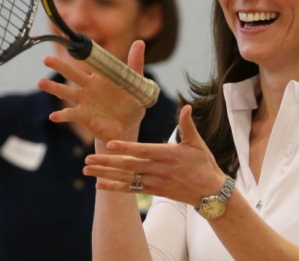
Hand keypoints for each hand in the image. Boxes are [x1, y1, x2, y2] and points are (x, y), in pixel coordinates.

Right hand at [37, 40, 146, 141]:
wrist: (127, 128)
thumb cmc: (131, 103)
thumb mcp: (136, 83)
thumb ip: (135, 63)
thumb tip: (139, 42)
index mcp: (101, 76)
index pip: (88, 60)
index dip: (78, 50)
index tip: (66, 39)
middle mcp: (89, 87)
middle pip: (72, 73)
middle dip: (59, 66)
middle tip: (46, 58)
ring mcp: (84, 101)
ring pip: (66, 92)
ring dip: (54, 88)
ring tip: (41, 82)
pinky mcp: (83, 116)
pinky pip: (71, 115)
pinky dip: (62, 115)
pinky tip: (54, 116)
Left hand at [83, 105, 226, 207]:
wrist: (211, 193)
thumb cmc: (204, 164)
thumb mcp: (197, 143)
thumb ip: (187, 125)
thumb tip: (186, 106)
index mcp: (169, 154)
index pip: (144, 150)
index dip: (126, 148)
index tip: (109, 144)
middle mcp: (160, 170)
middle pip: (129, 166)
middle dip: (107, 162)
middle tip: (87, 159)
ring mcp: (157, 182)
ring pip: (127, 178)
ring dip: (106, 174)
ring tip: (87, 170)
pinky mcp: (155, 191)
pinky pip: (132, 189)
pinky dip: (116, 187)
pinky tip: (100, 185)